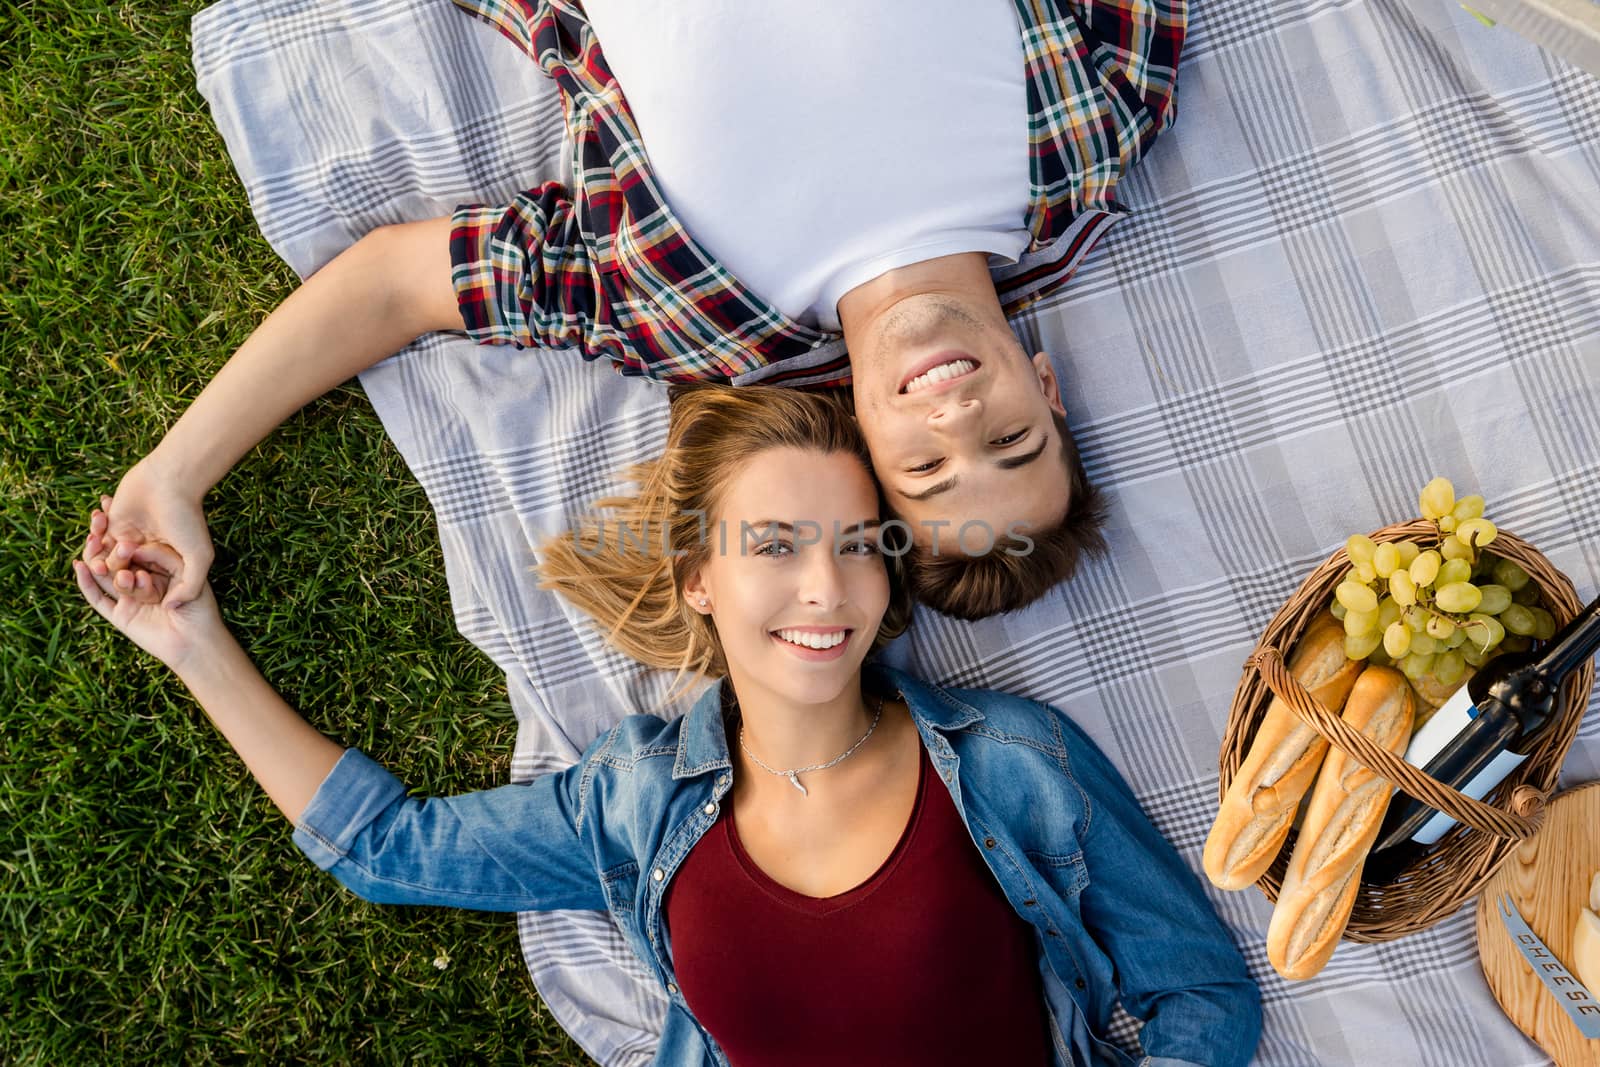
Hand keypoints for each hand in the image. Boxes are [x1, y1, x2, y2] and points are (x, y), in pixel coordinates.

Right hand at [75, 511, 229, 675]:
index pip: (134, 543)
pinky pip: (98, 598)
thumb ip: (163, 556)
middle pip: (115, 555)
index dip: (122, 524)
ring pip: (104, 574)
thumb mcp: (187, 570)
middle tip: (97, 516)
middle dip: (105, 535)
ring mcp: (128, 599)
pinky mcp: (119, 615)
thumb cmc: (201, 606)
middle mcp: (140, 581)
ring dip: (94, 555)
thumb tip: (138, 545)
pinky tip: (80, 566)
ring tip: (91, 538)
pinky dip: (87, 582)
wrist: (197, 640)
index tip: (111, 503)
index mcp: (157, 569)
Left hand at [95, 455, 213, 606]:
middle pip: (125, 578)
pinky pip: (96, 542)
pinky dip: (94, 541)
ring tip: (110, 552)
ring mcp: (128, 540)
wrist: (169, 481)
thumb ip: (190, 586)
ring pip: (108, 562)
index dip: (141, 589)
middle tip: (122, 568)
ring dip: (104, 561)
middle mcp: (146, 556)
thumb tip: (171, 609)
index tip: (142, 579)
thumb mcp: (200, 557)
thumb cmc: (188, 518)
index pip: (147, 589)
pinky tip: (100, 535)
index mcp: (165, 566)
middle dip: (120, 577)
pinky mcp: (112, 525)